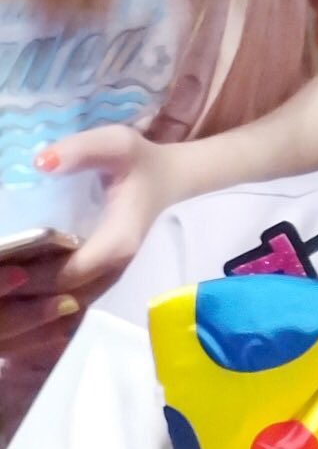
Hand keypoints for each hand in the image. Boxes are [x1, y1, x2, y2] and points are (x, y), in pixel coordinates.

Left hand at [0, 126, 182, 354]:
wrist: (169, 179)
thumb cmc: (140, 162)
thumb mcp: (118, 143)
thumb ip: (81, 149)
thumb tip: (41, 163)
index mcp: (118, 242)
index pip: (67, 274)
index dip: (31, 276)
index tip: (1, 262)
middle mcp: (115, 269)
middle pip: (63, 297)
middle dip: (24, 292)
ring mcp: (110, 277)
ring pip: (66, 304)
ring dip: (32, 299)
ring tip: (4, 279)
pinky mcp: (104, 277)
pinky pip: (71, 298)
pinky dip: (44, 298)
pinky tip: (20, 281)